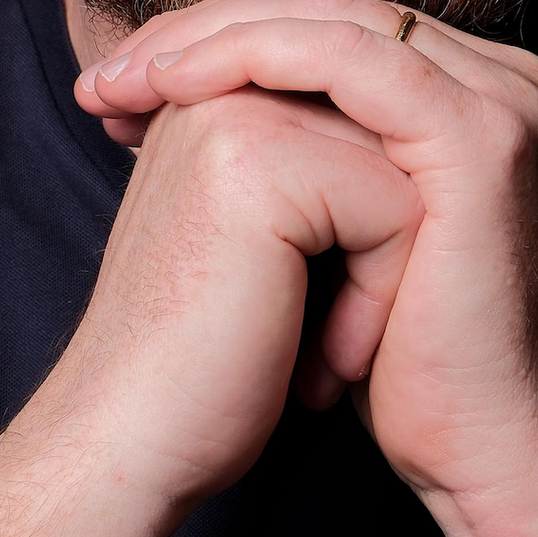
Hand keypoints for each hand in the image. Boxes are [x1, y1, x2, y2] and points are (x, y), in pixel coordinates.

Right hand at [39, 73, 424, 512]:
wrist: (129, 446)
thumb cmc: (200, 364)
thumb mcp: (261, 245)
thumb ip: (311, 168)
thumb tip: (408, 144)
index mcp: (210, 97)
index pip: (360, 124)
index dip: (362, 227)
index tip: (293, 311)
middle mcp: (217, 89)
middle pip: (388, 141)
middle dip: (379, 244)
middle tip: (316, 337)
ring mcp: (235, 118)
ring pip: (402, 171)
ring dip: (384, 274)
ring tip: (325, 347)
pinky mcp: (261, 165)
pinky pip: (395, 210)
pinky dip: (379, 298)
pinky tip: (324, 361)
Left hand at [73, 0, 537, 518]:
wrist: (480, 457)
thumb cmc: (400, 365)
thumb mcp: (333, 234)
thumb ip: (297, 151)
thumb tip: (178, 95)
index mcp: (471, 93)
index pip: (328, 28)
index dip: (220, 40)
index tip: (120, 81)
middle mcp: (502, 80)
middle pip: (327, 11)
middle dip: (203, 34)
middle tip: (106, 74)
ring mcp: (501, 101)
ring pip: (332, 21)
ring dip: (215, 41)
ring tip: (126, 80)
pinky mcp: (480, 135)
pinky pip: (349, 60)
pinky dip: (256, 59)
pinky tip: (182, 85)